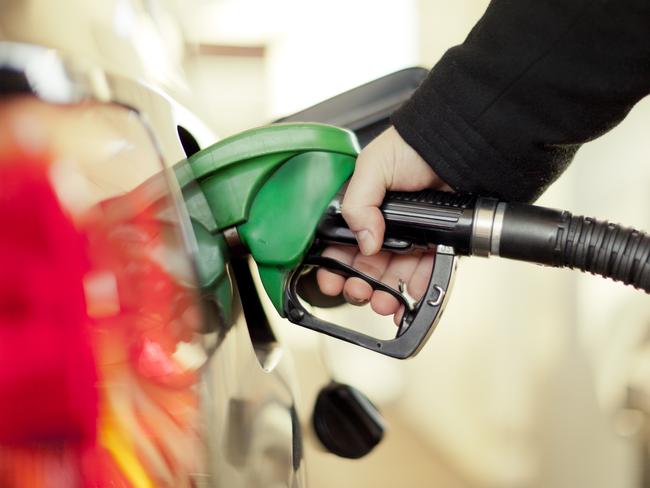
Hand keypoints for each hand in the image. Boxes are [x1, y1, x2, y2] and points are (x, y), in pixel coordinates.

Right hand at [316, 126, 450, 322]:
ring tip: (383, 302)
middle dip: (358, 285)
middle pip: (364, 266)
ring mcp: (408, 236)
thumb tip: (365, 242)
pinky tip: (408, 295)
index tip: (331, 281)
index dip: (334, 266)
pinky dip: (415, 288)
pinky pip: (422, 272)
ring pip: (391, 275)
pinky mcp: (434, 243)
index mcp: (361, 209)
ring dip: (384, 294)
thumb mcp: (372, 166)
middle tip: (358, 292)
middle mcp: (382, 225)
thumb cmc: (413, 145)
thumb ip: (358, 203)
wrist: (456, 145)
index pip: (340, 244)